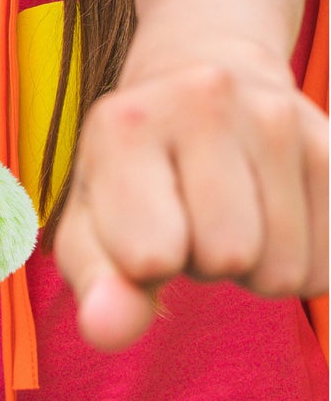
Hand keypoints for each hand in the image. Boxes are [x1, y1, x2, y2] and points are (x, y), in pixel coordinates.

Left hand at [54, 38, 327, 352]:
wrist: (201, 69)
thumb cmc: (134, 166)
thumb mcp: (93, 216)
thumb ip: (95, 277)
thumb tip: (106, 331)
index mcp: (124, 123)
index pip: (149, 253)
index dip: (145, 266)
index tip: (137, 231)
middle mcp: (203, 101)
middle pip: (229, 258)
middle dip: (205, 260)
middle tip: (188, 213)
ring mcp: (277, 116)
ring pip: (285, 271)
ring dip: (254, 264)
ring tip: (225, 207)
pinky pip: (330, 270)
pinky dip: (301, 261)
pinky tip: (269, 208)